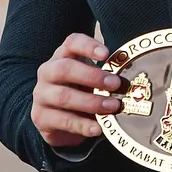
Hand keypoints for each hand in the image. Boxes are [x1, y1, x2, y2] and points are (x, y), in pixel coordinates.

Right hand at [31, 33, 122, 148]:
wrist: (54, 117)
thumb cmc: (79, 90)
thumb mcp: (90, 79)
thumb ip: (105, 76)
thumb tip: (130, 82)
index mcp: (62, 56)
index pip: (72, 43)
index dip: (88, 46)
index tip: (106, 54)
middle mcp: (48, 72)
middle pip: (65, 69)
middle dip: (92, 76)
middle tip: (115, 84)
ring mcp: (41, 95)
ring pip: (63, 96)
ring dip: (91, 102)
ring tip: (112, 107)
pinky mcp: (41, 117)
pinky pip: (62, 121)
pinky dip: (83, 125)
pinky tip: (98, 128)